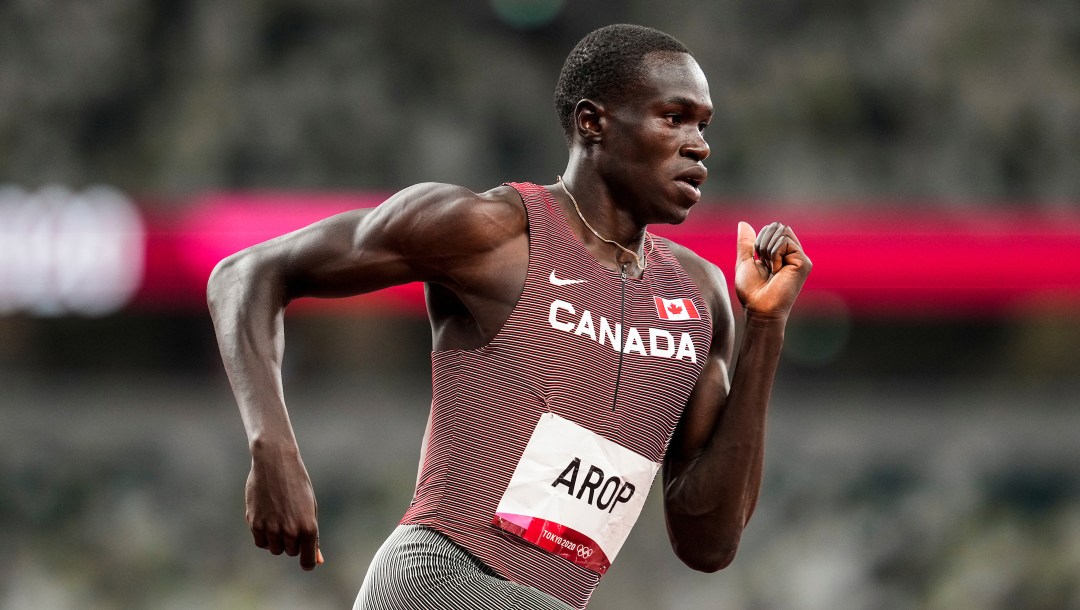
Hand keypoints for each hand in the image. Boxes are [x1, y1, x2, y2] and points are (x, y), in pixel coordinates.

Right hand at [245, 444, 323, 569]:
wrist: (274, 462)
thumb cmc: (297, 484)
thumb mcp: (310, 508)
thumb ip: (313, 536)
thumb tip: (318, 560)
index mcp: (308, 527)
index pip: (307, 561)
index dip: (308, 561)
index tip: (306, 558)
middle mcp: (290, 531)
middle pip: (290, 552)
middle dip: (292, 541)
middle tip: (291, 519)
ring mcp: (271, 529)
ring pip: (275, 549)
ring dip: (277, 539)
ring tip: (279, 516)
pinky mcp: (255, 524)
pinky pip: (260, 542)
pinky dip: (264, 535)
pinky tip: (268, 516)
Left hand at [734, 221, 811, 318]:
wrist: (758, 308)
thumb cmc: (751, 291)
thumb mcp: (745, 262)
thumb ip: (746, 243)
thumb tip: (743, 223)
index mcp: (781, 253)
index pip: (773, 228)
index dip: (760, 239)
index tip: (759, 261)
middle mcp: (793, 254)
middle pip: (778, 226)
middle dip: (763, 242)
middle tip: (764, 264)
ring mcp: (800, 258)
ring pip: (782, 231)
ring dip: (768, 249)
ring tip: (770, 268)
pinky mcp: (804, 263)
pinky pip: (785, 242)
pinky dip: (774, 254)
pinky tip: (776, 270)